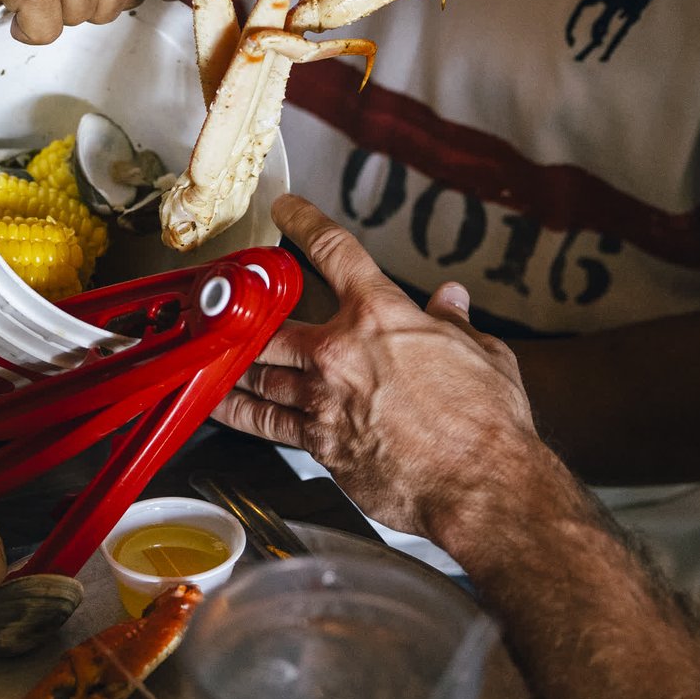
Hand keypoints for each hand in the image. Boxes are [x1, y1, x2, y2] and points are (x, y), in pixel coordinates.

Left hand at [213, 195, 538, 540]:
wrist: (480, 487)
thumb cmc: (487, 423)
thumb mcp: (483, 353)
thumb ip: (455, 322)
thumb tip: (451, 299)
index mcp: (380, 314)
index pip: (333, 250)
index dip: (304, 221)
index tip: (287, 210)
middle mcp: (341, 351)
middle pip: (274, 322)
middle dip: (251, 314)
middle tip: (233, 305)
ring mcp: (323, 399)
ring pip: (259, 372)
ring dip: (234, 362)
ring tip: (212, 353)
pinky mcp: (318, 444)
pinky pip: (265, 422)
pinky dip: (239, 411)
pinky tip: (222, 405)